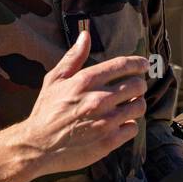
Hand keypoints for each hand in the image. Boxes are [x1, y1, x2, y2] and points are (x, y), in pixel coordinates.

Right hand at [19, 30, 148, 176]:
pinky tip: (121, 124)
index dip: (138, 63)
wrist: (38, 146)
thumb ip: (73, 57)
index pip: (122, 65)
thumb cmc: (46, 111)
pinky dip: (130, 125)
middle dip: (139, 85)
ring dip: (137, 105)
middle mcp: (98, 99)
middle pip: (137, 85)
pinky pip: (133, 128)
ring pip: (139, 107)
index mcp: (86, 81)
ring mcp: (105, 121)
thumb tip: (85, 35)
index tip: (144, 65)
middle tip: (134, 88)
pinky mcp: (108, 141)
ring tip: (129, 106)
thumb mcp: (54, 80)